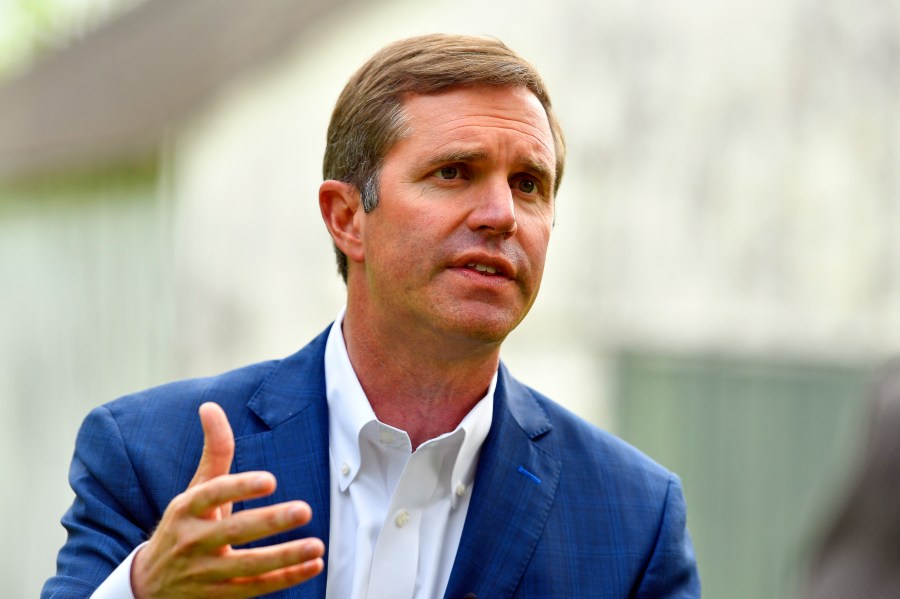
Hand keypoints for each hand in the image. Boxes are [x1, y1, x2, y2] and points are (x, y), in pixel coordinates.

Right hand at [130, 402, 324, 597]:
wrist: (151, 583)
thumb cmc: (185, 525)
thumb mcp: (195, 488)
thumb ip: (213, 450)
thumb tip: (210, 406)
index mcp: (187, 509)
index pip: (213, 494)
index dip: (240, 486)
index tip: (270, 479)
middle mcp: (194, 540)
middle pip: (234, 530)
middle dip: (270, 522)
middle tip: (304, 510)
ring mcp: (206, 572)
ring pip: (248, 566)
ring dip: (285, 557)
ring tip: (317, 545)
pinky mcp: (220, 595)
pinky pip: (256, 588)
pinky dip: (286, 579)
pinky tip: (313, 565)